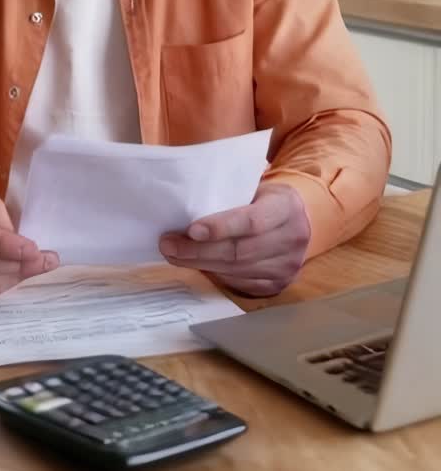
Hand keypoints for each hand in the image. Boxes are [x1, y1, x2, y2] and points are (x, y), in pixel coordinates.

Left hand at [159, 182, 310, 296]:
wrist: (300, 219)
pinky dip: (215, 273)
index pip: (252, 221)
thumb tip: (185, 203)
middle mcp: (291, 239)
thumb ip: (231, 194)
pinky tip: (197, 264)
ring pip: (236, 269)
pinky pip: (239, 282)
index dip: (221, 227)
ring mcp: (287, 266)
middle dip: (199, 250)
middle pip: (239, 251)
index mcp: (286, 207)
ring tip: (174, 254)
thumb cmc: (266, 198)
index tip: (191, 230)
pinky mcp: (277, 284)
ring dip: (200, 263)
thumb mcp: (257, 186)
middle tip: (168, 244)